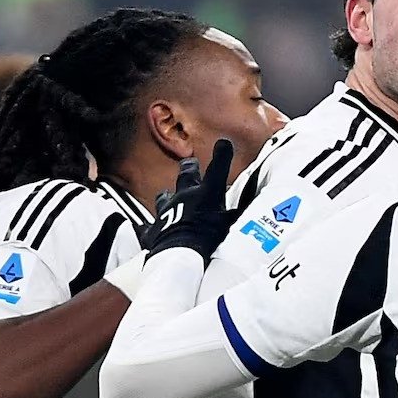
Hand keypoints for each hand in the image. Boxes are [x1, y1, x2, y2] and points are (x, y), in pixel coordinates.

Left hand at [145, 138, 238, 263]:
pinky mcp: (152, 230)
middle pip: (186, 175)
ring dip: (167, 196)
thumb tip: (255, 210)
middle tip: (191, 163)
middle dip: (189, 168)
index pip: (217, 169)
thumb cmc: (209, 239)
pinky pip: (146, 226)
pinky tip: (143, 227)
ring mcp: (166, 211)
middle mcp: (184, 197)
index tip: (224, 143)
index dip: (222, 154)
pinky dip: (146, 227)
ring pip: (164, 197)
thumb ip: (239, 215)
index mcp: (205, 194)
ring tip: (167, 195)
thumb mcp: (231, 226)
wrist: (180, 253)